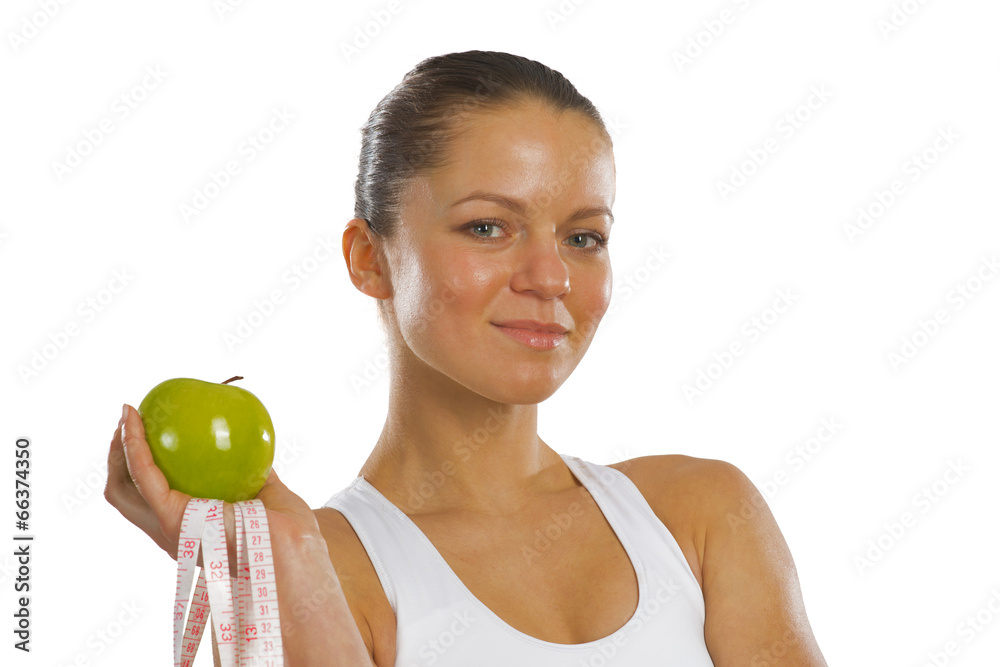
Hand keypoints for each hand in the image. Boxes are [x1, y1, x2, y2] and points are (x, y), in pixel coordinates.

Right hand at [105, 404, 374, 664]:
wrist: (293, 544)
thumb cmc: (289, 531)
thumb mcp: (270, 496)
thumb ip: (257, 476)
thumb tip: (256, 448)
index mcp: (191, 528)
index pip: (152, 500)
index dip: (140, 470)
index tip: (146, 432)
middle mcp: (172, 532)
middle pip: (126, 495)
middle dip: (118, 459)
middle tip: (129, 422)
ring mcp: (168, 527)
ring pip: (123, 488)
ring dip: (119, 450)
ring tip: (128, 416)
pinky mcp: (171, 518)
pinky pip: (144, 475)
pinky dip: (134, 447)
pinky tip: (135, 422)